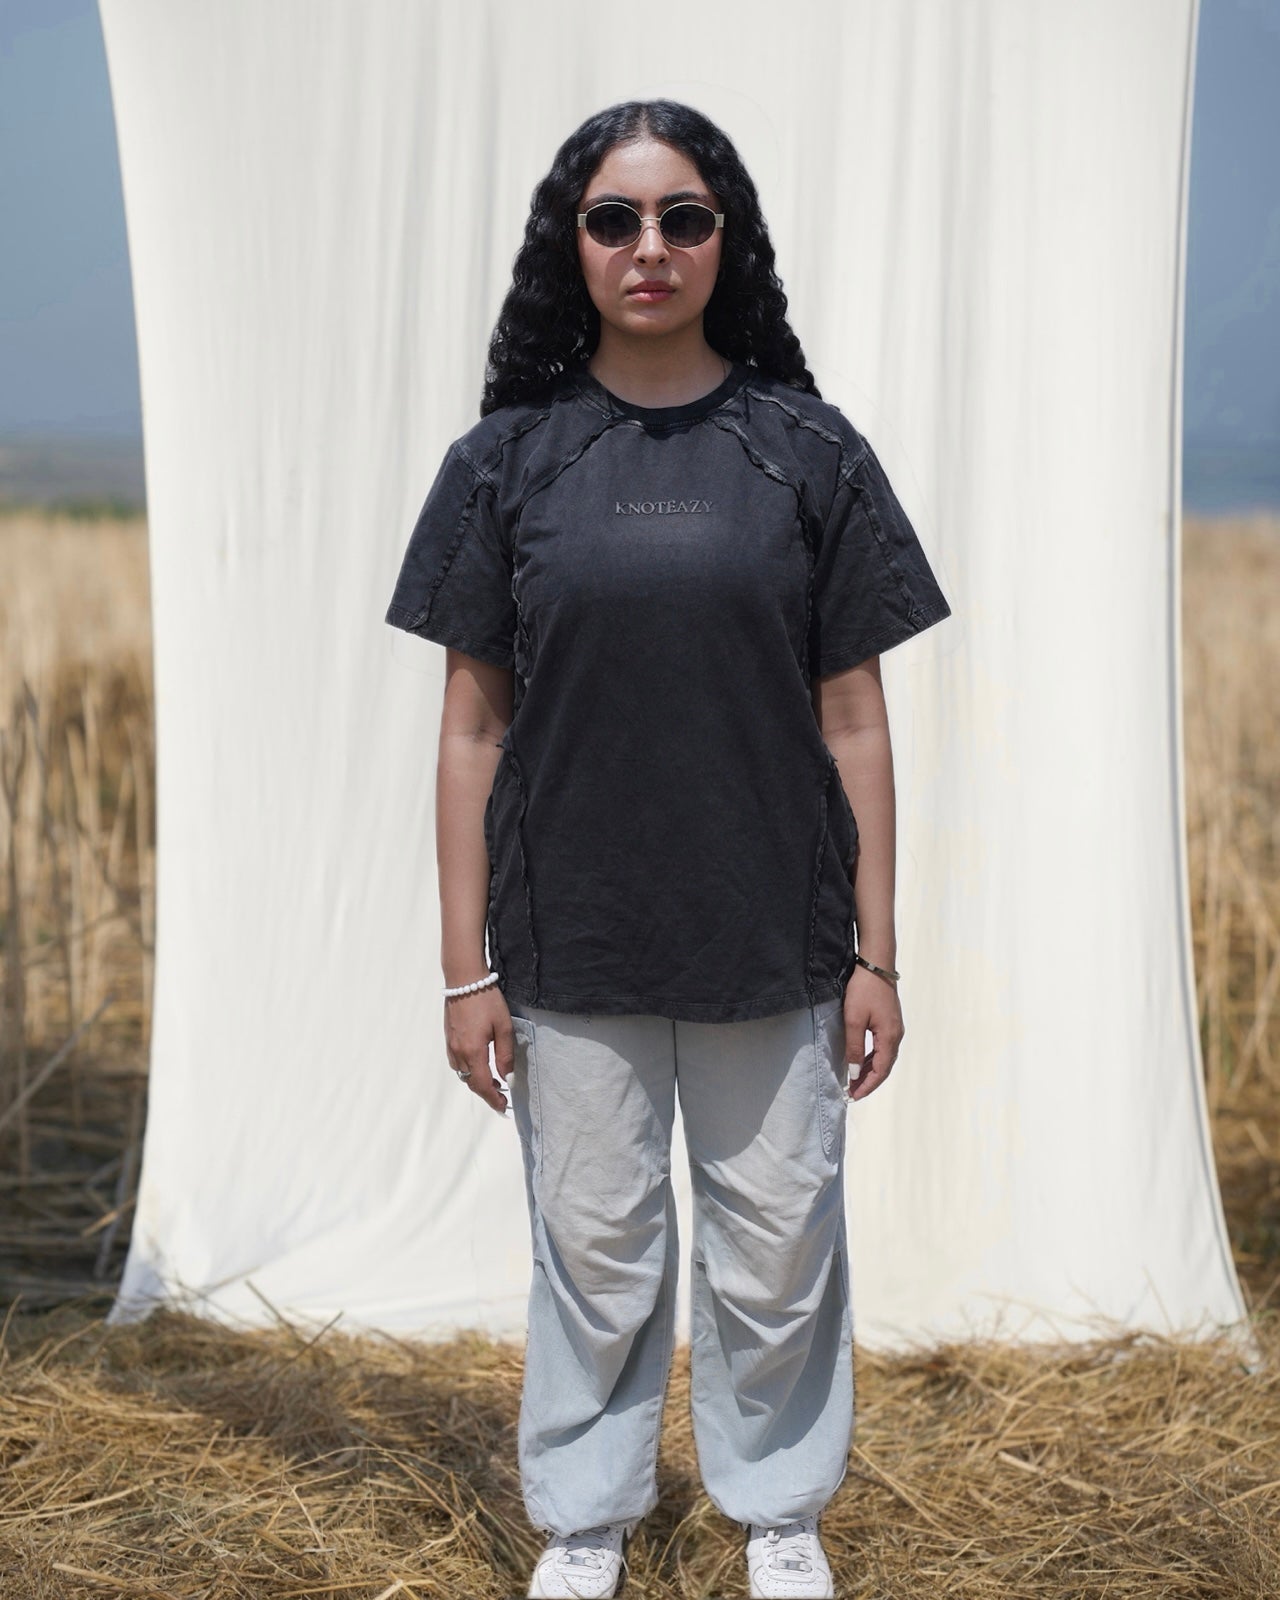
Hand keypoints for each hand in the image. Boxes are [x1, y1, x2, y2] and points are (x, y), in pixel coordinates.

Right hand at [443, 988, 515, 1114]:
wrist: (464, 979)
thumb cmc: (487, 1000)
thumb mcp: (504, 1027)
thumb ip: (505, 1055)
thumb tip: (506, 1077)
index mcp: (473, 1051)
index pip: (483, 1085)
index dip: (493, 1099)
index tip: (504, 1107)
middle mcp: (458, 1052)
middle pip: (471, 1082)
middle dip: (486, 1093)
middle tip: (501, 1097)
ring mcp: (451, 1045)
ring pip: (462, 1073)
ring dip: (476, 1081)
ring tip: (493, 1081)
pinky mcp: (448, 1038)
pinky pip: (457, 1063)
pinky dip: (468, 1070)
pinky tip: (478, 1064)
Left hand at [843, 964, 903, 1101]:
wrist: (876, 965)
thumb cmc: (863, 991)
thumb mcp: (853, 1020)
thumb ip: (855, 1048)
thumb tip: (855, 1073)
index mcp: (889, 1038)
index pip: (880, 1071)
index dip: (867, 1086)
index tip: (854, 1096)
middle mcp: (896, 1036)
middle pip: (884, 1067)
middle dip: (868, 1081)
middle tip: (852, 1092)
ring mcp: (895, 1028)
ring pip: (884, 1058)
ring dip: (870, 1071)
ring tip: (855, 1081)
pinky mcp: (890, 1022)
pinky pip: (883, 1047)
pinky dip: (873, 1058)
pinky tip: (862, 1061)